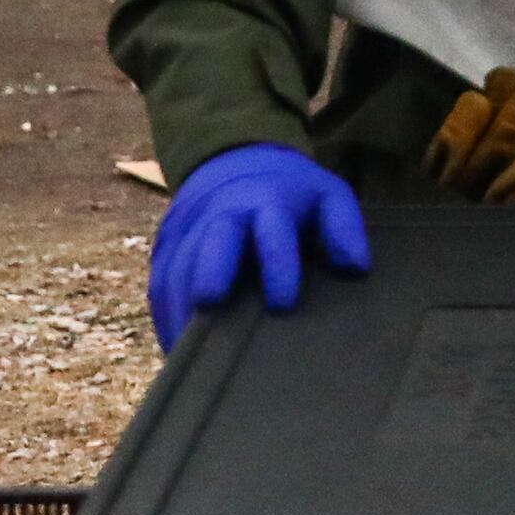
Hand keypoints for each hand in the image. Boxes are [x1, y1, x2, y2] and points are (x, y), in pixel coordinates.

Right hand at [147, 144, 370, 347]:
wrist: (236, 160)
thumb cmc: (292, 194)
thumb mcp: (327, 195)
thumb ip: (343, 226)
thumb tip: (356, 268)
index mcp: (268, 202)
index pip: (272, 230)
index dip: (277, 263)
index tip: (283, 303)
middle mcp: (223, 213)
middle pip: (211, 242)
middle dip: (208, 273)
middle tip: (210, 310)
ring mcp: (189, 228)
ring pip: (178, 265)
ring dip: (181, 306)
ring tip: (192, 354)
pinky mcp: (166, 246)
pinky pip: (159, 281)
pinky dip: (163, 315)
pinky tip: (176, 351)